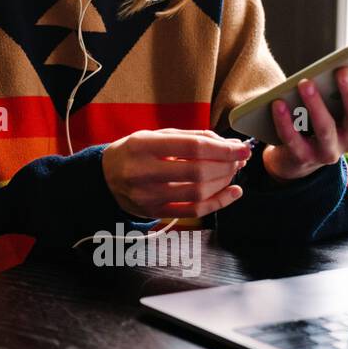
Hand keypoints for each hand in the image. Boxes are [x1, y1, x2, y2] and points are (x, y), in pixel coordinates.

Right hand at [102, 128, 250, 219]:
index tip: (242, 148)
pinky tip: (232, 192)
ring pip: (198, 192)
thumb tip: (227, 143)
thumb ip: (190, 137)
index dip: (223, 148)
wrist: (105, 177)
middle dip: (226, 165)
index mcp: (142, 146)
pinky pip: (194, 211)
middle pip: (198, 171)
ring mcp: (148, 196)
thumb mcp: (154, 135)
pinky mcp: (155, 212)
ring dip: (224, 182)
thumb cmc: (134, 152)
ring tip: (233, 171)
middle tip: (239, 159)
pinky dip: (219, 202)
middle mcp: (143, 172)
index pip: (192, 147)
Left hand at [261, 66, 347, 181]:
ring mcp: (330, 152)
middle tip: (343, 70)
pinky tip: (278, 104)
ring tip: (305, 83)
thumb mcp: (334, 103)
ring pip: (326, 128)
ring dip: (316, 104)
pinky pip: (294, 139)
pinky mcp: (304, 158)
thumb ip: (341, 86)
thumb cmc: (317, 117)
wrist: (293, 156)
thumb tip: (341, 62)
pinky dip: (285, 120)